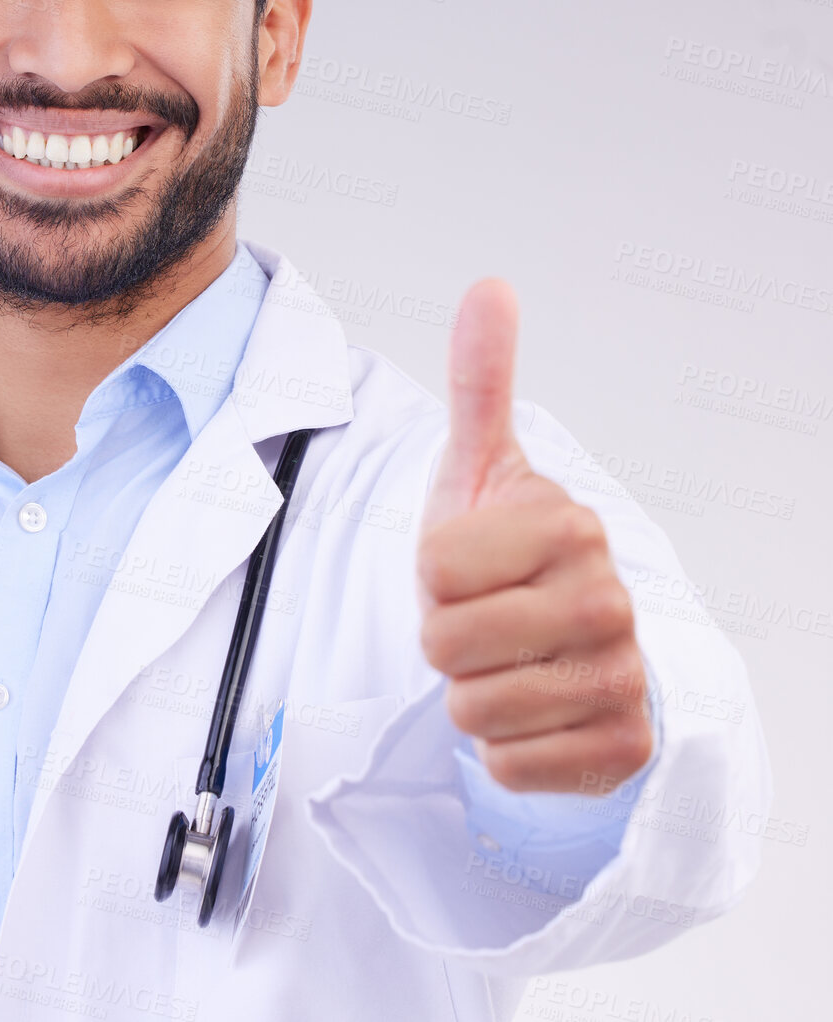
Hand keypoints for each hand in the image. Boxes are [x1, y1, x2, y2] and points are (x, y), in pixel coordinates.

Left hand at [416, 279, 652, 793]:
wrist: (554, 641)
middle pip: (446, 645)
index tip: (469, 567)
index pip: (434, 570)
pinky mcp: (622, 750)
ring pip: (473, 711)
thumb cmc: (501, 553)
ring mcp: (623, 678)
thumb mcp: (478, 468)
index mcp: (569, 524)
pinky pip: (509, 767)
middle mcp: (610, 600)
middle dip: (444, 638)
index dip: (431, 575)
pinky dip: (504, 750)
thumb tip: (490, 286)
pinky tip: (533, 712)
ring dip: (470, 693)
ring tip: (504, 663)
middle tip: (481, 621)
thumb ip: (479, 381)